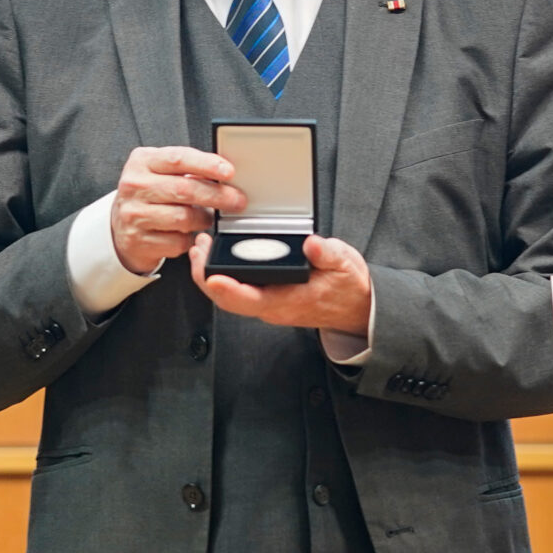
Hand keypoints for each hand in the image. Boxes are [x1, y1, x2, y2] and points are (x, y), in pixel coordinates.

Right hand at [110, 147, 246, 276]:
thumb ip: (187, 169)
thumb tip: (225, 174)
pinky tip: (188, 233)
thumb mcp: (161, 172)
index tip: (228, 171)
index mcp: (142, 162)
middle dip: (217, 195)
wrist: (121, 225)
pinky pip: (177, 242)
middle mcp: (134, 186)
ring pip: (183, 218)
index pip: (178, 159)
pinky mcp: (138, 240)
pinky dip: (189, 239)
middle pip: (185, 190)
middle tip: (237, 200)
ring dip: (203, 219)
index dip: (207, 164)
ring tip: (207, 217)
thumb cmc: (149, 194)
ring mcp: (134, 214)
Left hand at [190, 233, 372, 338]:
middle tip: (198, 248)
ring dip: (209, 275)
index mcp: (287, 301)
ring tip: (200, 249)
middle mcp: (271, 308)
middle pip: (228, 300)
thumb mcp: (344, 264)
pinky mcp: (265, 298)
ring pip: (227, 297)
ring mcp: (266, 305)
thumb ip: (328, 254)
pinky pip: (235, 293)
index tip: (212, 275)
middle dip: (206, 276)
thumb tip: (311, 244)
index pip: (250, 300)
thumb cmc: (347, 286)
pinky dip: (219, 276)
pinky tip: (214, 259)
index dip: (228, 289)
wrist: (355, 307)